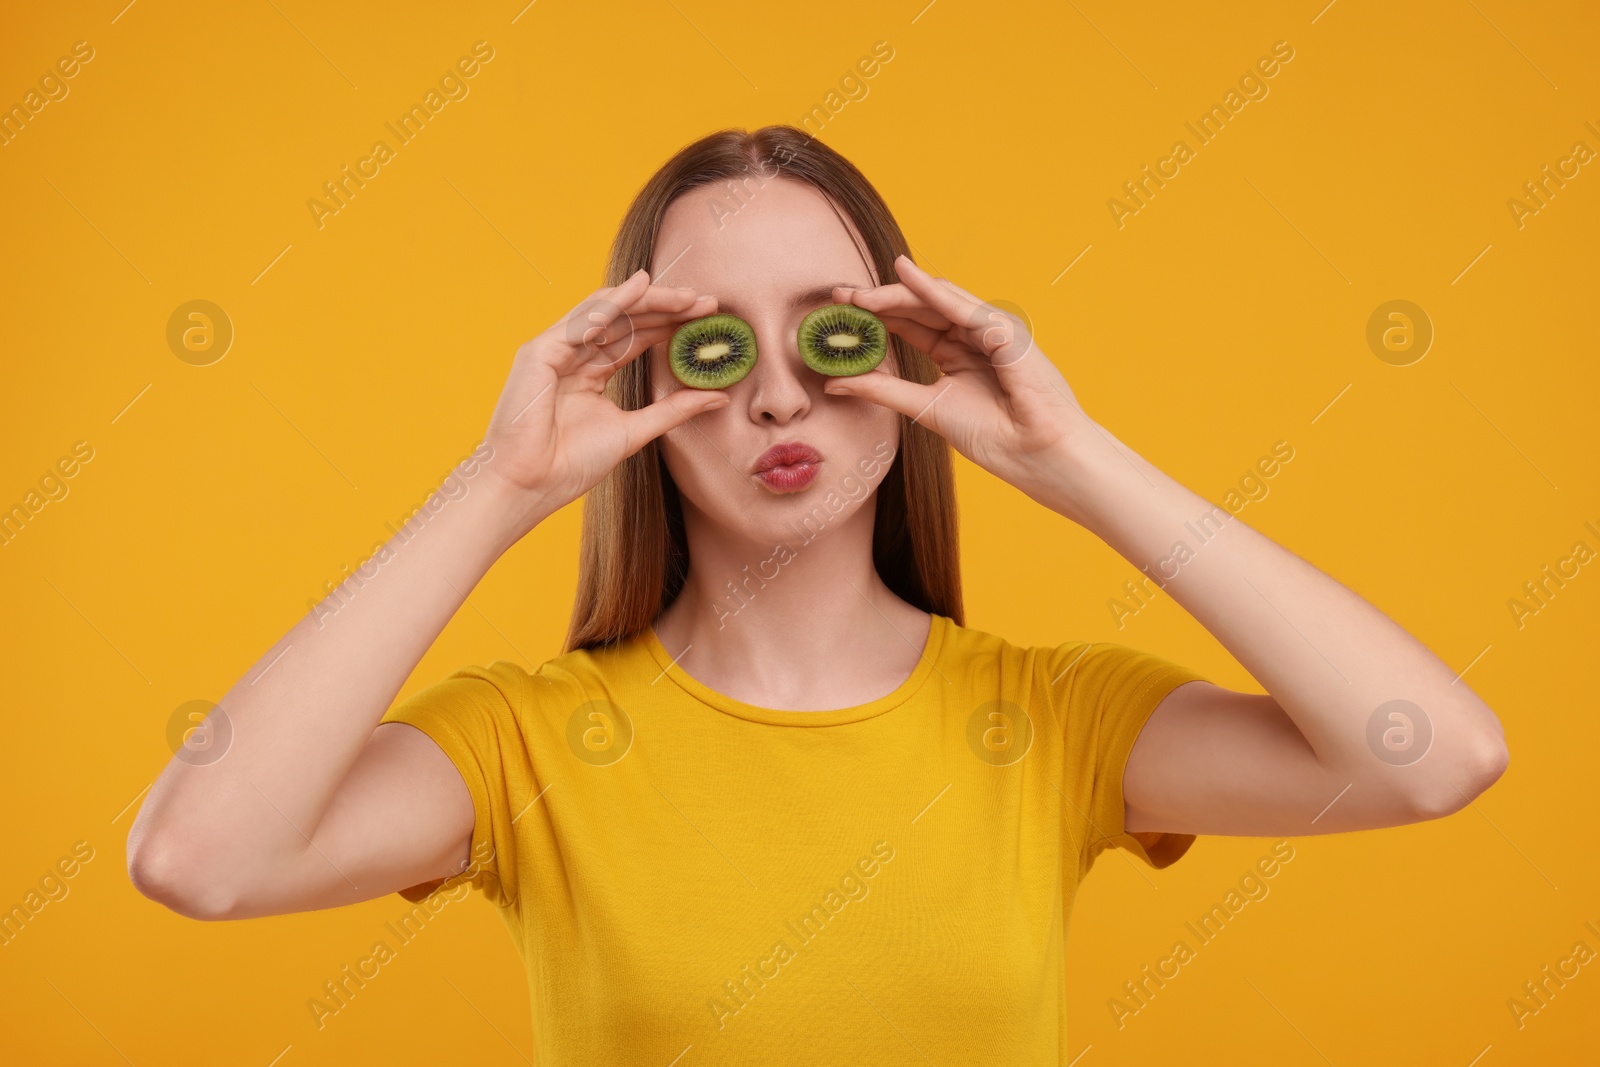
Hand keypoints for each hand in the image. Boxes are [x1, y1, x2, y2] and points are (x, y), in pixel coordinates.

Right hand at [480, 268, 728, 522]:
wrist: (530, 486)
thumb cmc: (570, 465)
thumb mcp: (634, 431)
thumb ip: (673, 410)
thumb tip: (718, 395)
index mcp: (591, 373)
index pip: (636, 339)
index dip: (672, 327)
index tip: (709, 321)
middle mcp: (574, 356)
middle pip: (626, 321)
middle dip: (668, 309)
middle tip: (708, 303)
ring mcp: (556, 351)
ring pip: (607, 312)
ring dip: (648, 301)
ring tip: (686, 297)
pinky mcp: (540, 351)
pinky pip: (581, 319)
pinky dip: (612, 303)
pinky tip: (642, 290)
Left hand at [823, 254, 1098, 499]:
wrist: (1038, 456)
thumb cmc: (995, 437)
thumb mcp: (925, 408)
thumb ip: (883, 391)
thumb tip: (834, 384)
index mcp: (957, 353)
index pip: (912, 324)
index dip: (876, 316)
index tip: (838, 313)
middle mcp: (973, 336)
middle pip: (921, 307)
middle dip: (879, 300)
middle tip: (839, 295)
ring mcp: (991, 331)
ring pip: (938, 300)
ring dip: (897, 293)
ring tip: (860, 294)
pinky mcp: (1006, 333)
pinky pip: (964, 307)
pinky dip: (933, 290)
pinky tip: (904, 276)